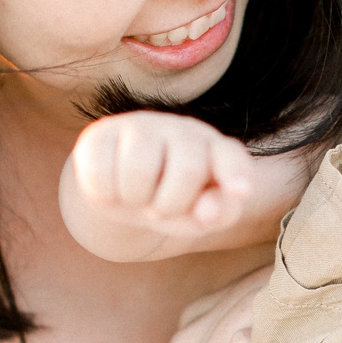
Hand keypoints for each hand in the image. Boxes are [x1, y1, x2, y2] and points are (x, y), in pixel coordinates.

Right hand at [61, 112, 256, 256]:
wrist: (122, 195)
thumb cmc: (173, 204)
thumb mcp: (201, 216)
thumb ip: (217, 213)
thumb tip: (207, 210)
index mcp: (215, 150)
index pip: (230, 155)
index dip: (234, 172)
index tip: (241, 192)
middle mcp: (182, 130)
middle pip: (187, 169)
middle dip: (172, 204)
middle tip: (161, 210)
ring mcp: (141, 126)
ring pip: (139, 168)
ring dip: (136, 199)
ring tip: (137, 196)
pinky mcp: (100, 133)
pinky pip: (101, 172)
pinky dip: (105, 194)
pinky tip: (111, 188)